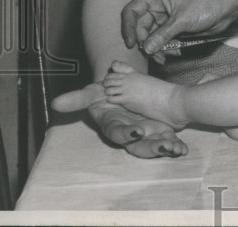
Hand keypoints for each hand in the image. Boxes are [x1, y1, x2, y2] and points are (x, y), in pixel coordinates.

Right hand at [52, 84, 187, 157]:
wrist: (123, 89)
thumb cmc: (106, 93)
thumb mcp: (93, 92)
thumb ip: (78, 98)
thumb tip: (55, 103)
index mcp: (113, 124)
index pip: (117, 132)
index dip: (126, 134)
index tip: (137, 131)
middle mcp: (128, 133)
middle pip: (138, 146)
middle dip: (151, 148)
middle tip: (165, 146)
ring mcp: (143, 134)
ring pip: (152, 147)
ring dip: (164, 148)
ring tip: (176, 148)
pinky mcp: (156, 132)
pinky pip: (166, 142)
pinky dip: (175, 146)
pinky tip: (183, 148)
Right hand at [121, 0, 234, 56]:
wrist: (225, 10)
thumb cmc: (205, 6)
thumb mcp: (182, 21)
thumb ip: (162, 35)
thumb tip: (146, 49)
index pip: (132, 11)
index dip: (128, 28)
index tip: (132, 44)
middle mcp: (156, 5)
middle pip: (139, 28)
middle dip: (146, 43)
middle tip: (155, 55)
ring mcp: (163, 17)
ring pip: (149, 37)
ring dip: (156, 49)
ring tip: (167, 56)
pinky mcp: (170, 27)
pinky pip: (159, 41)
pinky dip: (164, 49)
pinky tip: (175, 53)